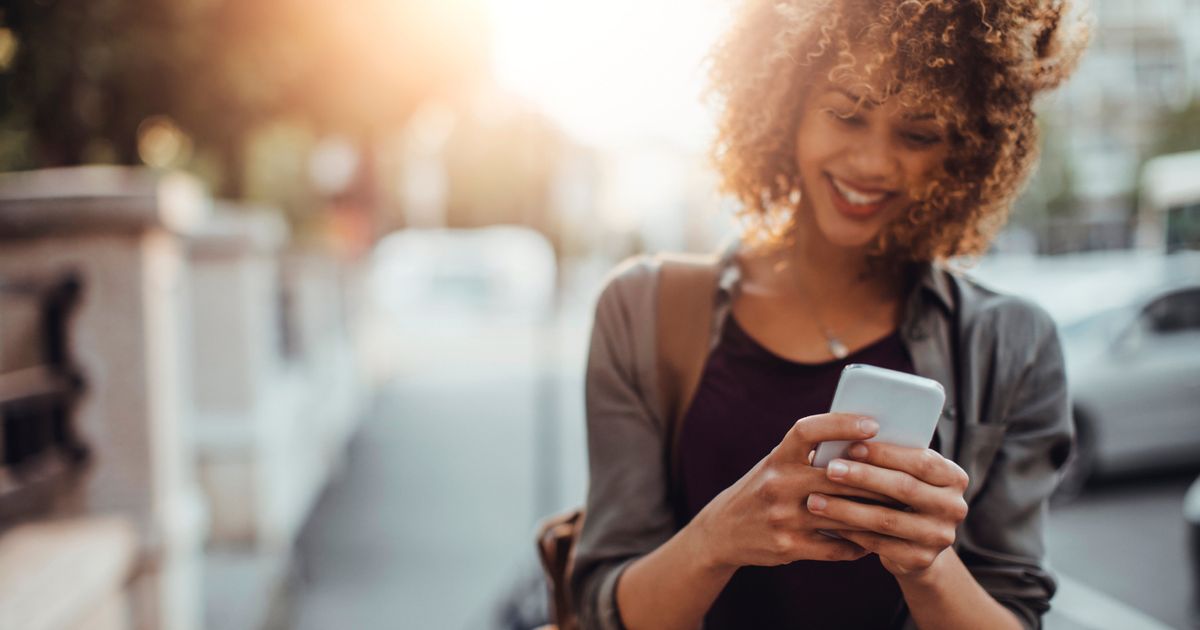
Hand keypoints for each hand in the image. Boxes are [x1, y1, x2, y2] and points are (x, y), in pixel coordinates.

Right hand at [689, 413, 895, 570]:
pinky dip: (858, 544)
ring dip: (874, 514)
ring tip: (899, 511)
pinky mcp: (788, 546)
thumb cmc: (762, 489)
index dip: (841, 424)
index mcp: (777, 457)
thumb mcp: (776, 464)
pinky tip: (872, 541)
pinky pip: (835, 546)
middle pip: (838, 477)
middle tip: (907, 478)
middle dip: (875, 479)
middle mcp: (777, 484)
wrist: (723, 530)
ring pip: (842, 514)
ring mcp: (782, 517)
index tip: (872, 424)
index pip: (808, 430)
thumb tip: (865, 443)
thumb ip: (810, 455)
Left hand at [805, 441, 969, 577]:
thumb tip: (848, 437)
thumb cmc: (901, 495)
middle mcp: (954, 507)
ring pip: (886, 519)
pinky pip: (879, 544)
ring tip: (815, 500)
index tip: (851, 445)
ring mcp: (939, 537)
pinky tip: (827, 523)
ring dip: (846, 508)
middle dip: (863, 477)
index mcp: (954, 478)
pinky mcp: (920, 560)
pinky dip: (850, 532)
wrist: (915, 545)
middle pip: (904, 488)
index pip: (921, 461)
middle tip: (829, 469)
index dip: (885, 453)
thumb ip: (890, 459)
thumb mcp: (905, 474)